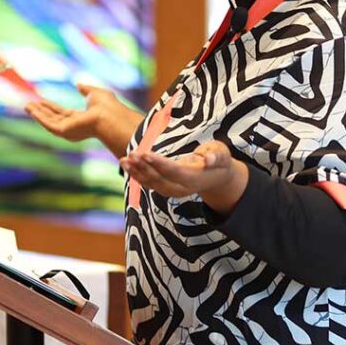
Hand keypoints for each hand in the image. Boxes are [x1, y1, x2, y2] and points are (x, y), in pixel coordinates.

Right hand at [25, 83, 142, 153]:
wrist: (109, 116)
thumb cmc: (107, 106)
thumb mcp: (96, 94)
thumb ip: (86, 90)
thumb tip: (78, 84)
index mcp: (82, 118)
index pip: (63, 113)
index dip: (52, 107)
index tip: (42, 101)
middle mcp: (73, 126)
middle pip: (54, 118)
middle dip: (41, 111)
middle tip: (29, 104)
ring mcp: (68, 130)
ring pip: (49, 121)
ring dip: (37, 114)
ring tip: (27, 106)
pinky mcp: (63, 131)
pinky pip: (48, 124)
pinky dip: (39, 117)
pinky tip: (31, 110)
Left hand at [120, 141, 249, 214]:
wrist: (217, 176)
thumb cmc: (219, 160)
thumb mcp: (222, 155)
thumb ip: (216, 156)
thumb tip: (208, 159)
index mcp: (195, 178)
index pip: (173, 171)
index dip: (159, 163)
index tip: (145, 153)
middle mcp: (182, 188)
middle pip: (160, 179)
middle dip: (144, 167)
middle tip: (131, 154)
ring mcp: (173, 190)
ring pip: (152, 183)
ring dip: (137, 172)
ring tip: (124, 160)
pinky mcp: (166, 188)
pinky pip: (149, 183)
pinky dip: (137, 174)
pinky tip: (127, 165)